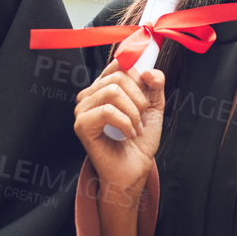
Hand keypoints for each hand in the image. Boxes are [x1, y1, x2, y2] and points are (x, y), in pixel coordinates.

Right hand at [73, 60, 164, 201]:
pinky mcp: (82, 125)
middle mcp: (89, 95)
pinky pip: (107, 111)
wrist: (134, 170)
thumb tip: (149, 71)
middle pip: (118, 77)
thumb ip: (155, 85)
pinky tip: (128, 134)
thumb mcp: (153, 107)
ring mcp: (82, 110)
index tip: (146, 94)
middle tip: (141, 117)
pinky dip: (125, 122)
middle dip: (139, 98)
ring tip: (134, 127)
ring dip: (132, 112)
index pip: (118, 65)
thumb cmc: (139, 141)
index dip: (137, 75)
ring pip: (112, 92)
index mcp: (103, 88)